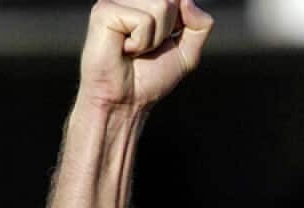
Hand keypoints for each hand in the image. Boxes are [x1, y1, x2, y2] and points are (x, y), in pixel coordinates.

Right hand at [78, 0, 213, 108]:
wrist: (125, 102)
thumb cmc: (149, 78)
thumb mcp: (187, 52)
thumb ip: (199, 25)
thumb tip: (187, 0)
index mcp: (144, 3)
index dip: (182, 23)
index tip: (163, 41)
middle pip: (172, 0)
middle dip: (168, 31)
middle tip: (146, 49)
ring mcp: (114, 2)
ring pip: (161, 6)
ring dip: (155, 38)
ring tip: (135, 49)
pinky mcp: (104, 11)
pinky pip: (144, 20)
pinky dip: (141, 42)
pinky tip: (124, 49)